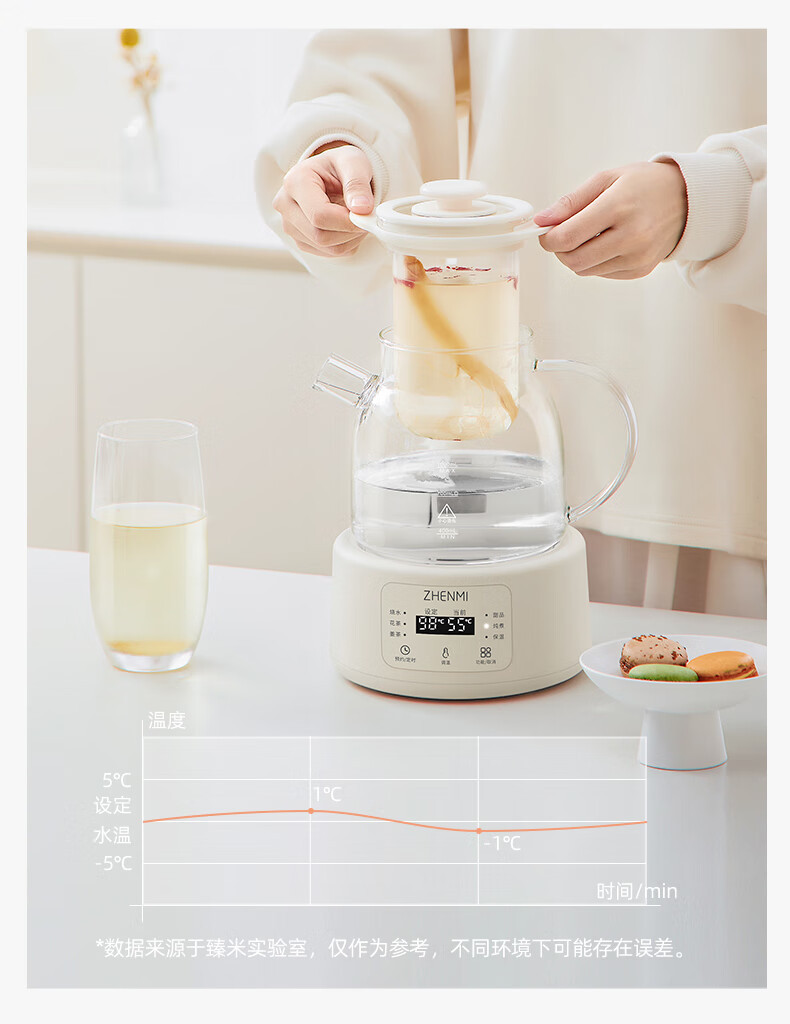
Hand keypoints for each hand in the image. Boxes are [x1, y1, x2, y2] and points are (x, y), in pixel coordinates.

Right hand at [273, 143, 374, 256]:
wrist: (331, 174)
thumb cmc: (340, 166)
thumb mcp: (353, 162)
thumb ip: (357, 183)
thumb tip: (361, 209)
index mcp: (294, 182)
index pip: (319, 216)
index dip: (347, 222)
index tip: (366, 215)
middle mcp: (285, 205)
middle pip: (320, 236)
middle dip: (350, 231)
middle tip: (366, 217)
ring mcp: (290, 225)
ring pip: (326, 248)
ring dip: (350, 239)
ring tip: (357, 218)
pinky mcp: (300, 240)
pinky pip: (328, 253)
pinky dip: (345, 244)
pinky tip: (347, 227)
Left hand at [534, 161, 687, 278]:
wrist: (686, 199)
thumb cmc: (643, 184)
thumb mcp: (606, 179)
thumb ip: (570, 202)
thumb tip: (541, 221)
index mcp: (619, 207)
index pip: (568, 237)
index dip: (548, 238)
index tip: (546, 231)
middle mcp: (631, 236)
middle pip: (573, 260)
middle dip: (559, 250)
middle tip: (563, 234)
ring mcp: (637, 257)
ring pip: (585, 270)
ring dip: (577, 255)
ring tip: (590, 234)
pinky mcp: (640, 270)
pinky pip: (601, 273)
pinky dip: (595, 261)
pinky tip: (608, 242)